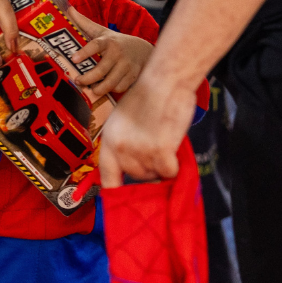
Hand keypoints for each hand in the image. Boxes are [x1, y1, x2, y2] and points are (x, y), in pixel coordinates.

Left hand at [68, 6, 153, 96]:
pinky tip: (105, 89)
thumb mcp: (101, 31)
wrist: (142, 49)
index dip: (84, 52)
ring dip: (99, 89)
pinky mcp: (133, 76)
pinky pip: (120, 87)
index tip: (73, 59)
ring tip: (91, 90)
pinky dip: (112, 90)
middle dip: (88, 79)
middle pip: (101, 70)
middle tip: (78, 81)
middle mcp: (117, 53)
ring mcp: (126, 66)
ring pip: (111, 82)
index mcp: (107, 41)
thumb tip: (68, 8)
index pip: (95, 45)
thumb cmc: (116, 41)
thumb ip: (84, 22)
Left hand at [97, 69, 196, 187]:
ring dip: (162, 164)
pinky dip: (175, 165)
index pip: (107, 179)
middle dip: (149, 168)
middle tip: (156, 148)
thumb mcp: (122, 120)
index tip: (123, 200)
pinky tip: (173, 148)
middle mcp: (121, 150)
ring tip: (163, 139)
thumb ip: (123, 144)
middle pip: (137, 178)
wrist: (164, 81)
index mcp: (109, 142)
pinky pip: (169, 172)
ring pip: (155, 175)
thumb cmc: (147, 97)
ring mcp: (140, 153)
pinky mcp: (160, 152)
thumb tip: (129, 167)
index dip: (116, 192)